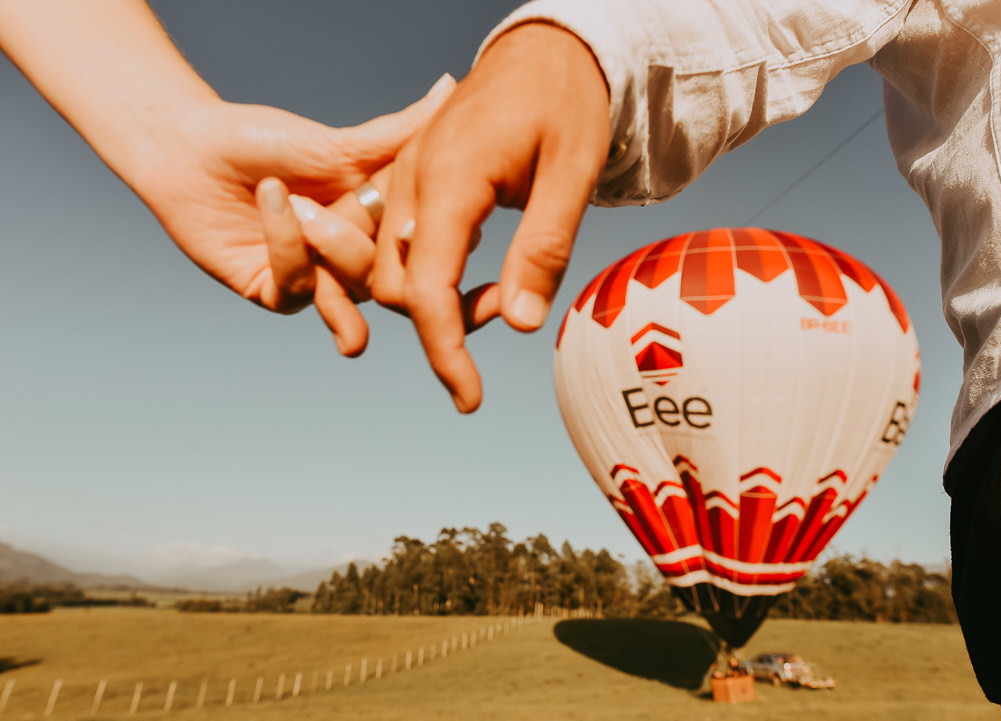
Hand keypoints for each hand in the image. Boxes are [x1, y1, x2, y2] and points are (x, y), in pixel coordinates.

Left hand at [131, 76, 453, 355]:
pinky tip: (273, 201)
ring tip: (305, 210)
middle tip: (348, 201)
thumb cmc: (260, 141)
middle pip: (392, 275)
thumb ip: (399, 133)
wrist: (188, 150)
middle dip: (371, 239)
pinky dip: (287, 246)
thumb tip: (450, 88)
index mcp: (379, 225)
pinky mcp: (276, 294)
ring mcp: (319, 281)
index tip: (424, 203)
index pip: (420, 239)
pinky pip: (299, 290)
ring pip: (354, 293)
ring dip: (333, 250)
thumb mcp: (340, 143)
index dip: (423, 228)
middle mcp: (355, 258)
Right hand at [369, 23, 610, 411]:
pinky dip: (433, 273)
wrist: (547, 50)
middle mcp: (412, 180)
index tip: (468, 400)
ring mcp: (406, 178)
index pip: (426, 287)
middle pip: (395, 287)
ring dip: (439, 298)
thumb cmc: (567, 104)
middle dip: (445, 322)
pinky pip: (401, 244)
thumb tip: (520, 325)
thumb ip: (544, 250)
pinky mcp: (412, 181)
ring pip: (391, 268)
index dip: (443, 352)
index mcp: (449, 179)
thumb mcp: (572, 175)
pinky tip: (480, 268)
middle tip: (513, 304)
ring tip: (504, 287)